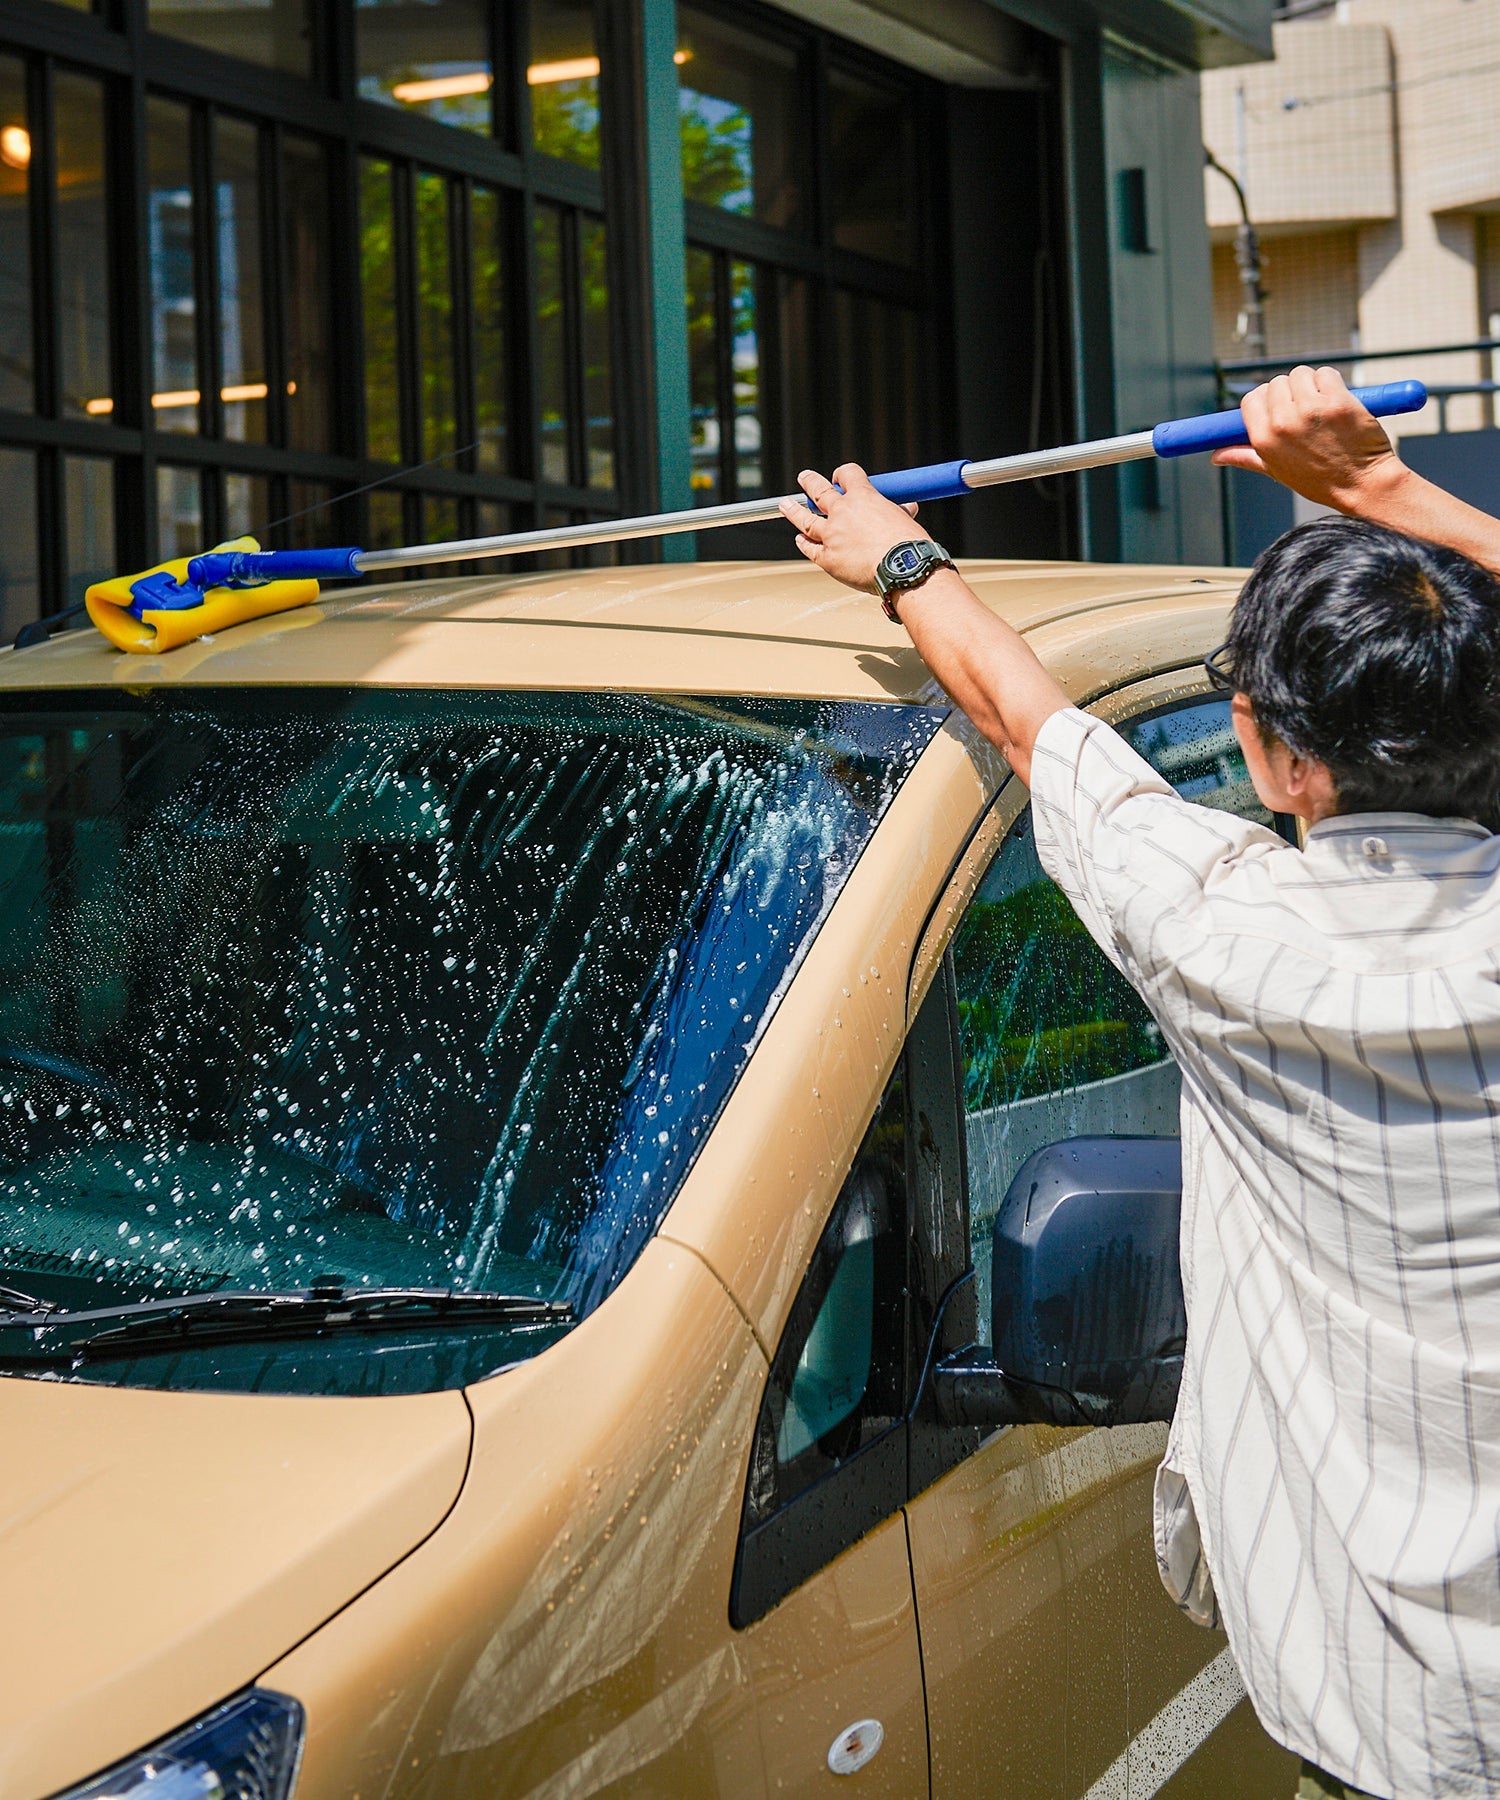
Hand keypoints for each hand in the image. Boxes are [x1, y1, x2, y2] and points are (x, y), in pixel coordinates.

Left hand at [777, 464, 919, 593]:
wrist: (902, 568)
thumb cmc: (908, 545)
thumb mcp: (905, 520)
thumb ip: (899, 512)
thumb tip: (908, 507)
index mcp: (863, 497)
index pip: (847, 475)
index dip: (843, 474)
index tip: (839, 477)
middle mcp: (842, 513)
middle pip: (819, 491)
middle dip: (810, 482)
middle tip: (803, 477)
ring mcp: (831, 535)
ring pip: (805, 519)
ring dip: (793, 510)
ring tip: (785, 503)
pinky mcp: (828, 559)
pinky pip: (810, 549)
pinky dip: (803, 543)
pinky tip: (799, 539)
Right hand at [1211, 365, 1406, 513]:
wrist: (1361, 485)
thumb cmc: (1318, 479)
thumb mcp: (1275, 470)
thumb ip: (1244, 457)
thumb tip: (1216, 456)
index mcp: (1264, 439)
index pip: (1251, 399)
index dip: (1265, 400)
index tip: (1279, 407)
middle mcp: (1284, 422)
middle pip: (1276, 383)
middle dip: (1291, 392)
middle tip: (1306, 411)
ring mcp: (1311, 410)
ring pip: (1301, 374)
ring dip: (1311, 384)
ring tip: (1322, 407)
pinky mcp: (1338, 400)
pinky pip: (1326, 374)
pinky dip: (1332, 382)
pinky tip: (1338, 402)